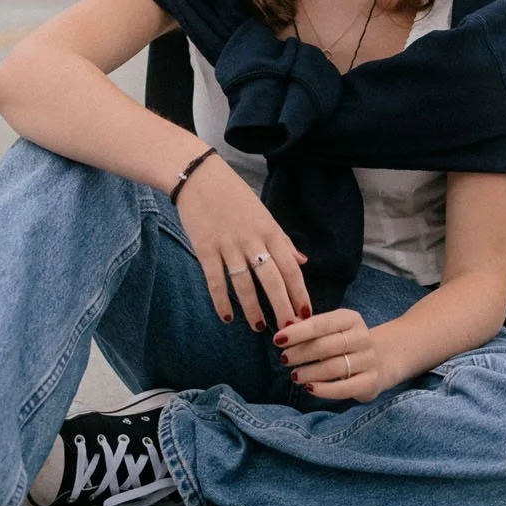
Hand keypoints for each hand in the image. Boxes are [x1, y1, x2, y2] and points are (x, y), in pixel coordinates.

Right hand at [175, 155, 311, 332]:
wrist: (199, 176)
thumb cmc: (234, 195)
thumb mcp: (264, 214)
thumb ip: (283, 240)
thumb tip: (303, 261)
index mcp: (269, 230)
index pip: (290, 266)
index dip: (300, 292)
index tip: (307, 313)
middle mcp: (252, 239)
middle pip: (271, 279)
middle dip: (282, 307)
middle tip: (289, 328)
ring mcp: (228, 245)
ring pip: (244, 284)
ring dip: (253, 308)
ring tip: (259, 326)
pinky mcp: (205, 248)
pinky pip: (215, 280)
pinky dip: (221, 300)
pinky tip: (227, 317)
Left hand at [275, 308, 394, 402]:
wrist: (383, 359)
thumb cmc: (346, 342)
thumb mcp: (331, 329)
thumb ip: (308, 326)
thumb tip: (284, 325)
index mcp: (350, 319)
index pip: (321, 324)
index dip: (298, 332)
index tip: (278, 339)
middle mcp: (362, 337)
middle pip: (325, 346)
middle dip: (301, 353)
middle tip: (284, 359)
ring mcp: (369, 360)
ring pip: (334, 367)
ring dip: (310, 372)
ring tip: (294, 376)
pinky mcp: (371, 382)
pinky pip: (345, 388)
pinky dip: (325, 390)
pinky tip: (309, 388)